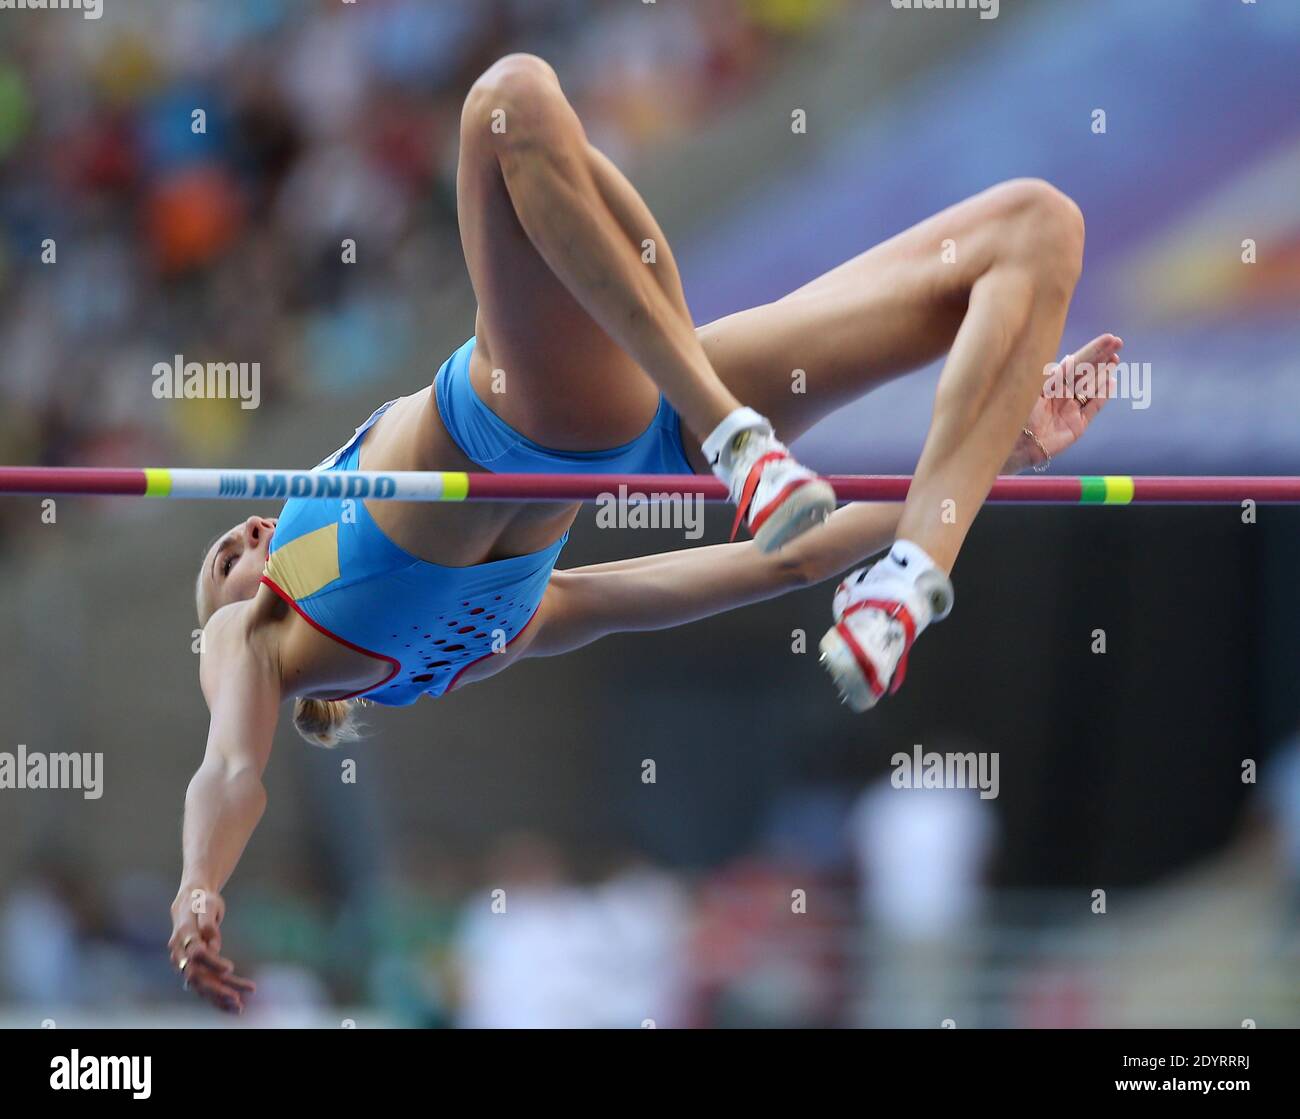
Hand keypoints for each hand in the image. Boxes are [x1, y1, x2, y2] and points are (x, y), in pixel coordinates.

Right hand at [169, 885, 254, 1013]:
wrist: (189, 901)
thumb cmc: (202, 900)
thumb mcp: (208, 904)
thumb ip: (209, 924)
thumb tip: (213, 946)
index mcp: (183, 933)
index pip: (197, 953)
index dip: (212, 962)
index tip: (230, 968)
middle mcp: (180, 952)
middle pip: (196, 975)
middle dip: (216, 989)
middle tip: (237, 999)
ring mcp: (183, 962)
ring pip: (199, 985)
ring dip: (217, 998)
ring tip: (239, 1008)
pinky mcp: (191, 967)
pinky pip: (202, 985)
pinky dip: (216, 996)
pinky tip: (232, 1005)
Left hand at [1004, 333, 1122, 473]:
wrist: (1017, 446)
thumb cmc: (1017, 416)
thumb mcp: (1032, 392)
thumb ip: (1052, 378)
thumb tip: (1069, 358)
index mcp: (1049, 384)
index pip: (1074, 363)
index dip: (1091, 351)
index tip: (1107, 338)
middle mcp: (1061, 395)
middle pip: (1085, 372)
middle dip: (1101, 357)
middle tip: (1118, 342)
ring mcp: (1070, 409)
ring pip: (1091, 388)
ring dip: (1103, 373)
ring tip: (1115, 358)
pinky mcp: (1077, 425)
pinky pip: (1093, 407)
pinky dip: (1103, 396)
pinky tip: (1111, 382)